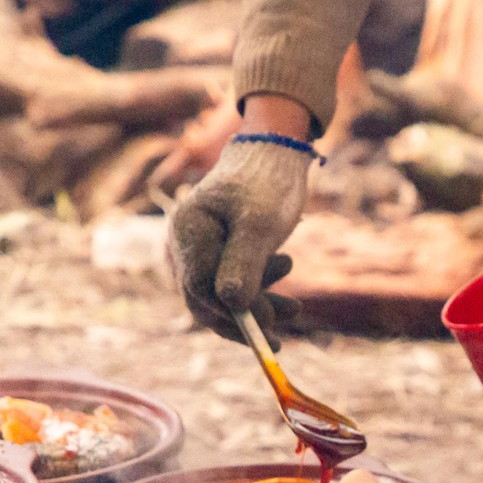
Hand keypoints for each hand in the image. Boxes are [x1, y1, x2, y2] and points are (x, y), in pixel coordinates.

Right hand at [168, 98, 316, 341]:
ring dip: (261, 302)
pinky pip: (232, 283)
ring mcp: (200, 248)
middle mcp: (186, 242)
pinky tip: (286, 272)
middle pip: (208, 299)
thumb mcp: (260, 223)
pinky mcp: (218, 251)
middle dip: (250, 314)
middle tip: (291, 315)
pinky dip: (259, 288)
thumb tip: (232, 306)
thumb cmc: (267, 182)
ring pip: (223, 295)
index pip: (200, 289)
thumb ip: (243, 264)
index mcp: (188, 232)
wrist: (274, 152)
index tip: (268, 330)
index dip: (231, 315)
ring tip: (296, 303)